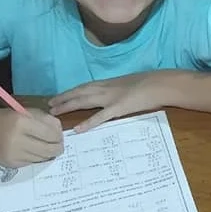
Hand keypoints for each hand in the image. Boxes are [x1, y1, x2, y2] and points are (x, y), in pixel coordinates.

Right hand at [0, 108, 63, 168]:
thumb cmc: (4, 118)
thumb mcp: (24, 111)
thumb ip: (45, 119)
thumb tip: (61, 131)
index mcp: (22, 122)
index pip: (51, 134)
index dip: (60, 136)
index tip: (60, 135)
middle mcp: (18, 140)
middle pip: (50, 150)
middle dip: (58, 147)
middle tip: (58, 144)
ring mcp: (14, 155)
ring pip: (43, 158)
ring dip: (48, 153)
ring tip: (46, 146)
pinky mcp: (11, 164)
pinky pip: (32, 162)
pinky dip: (36, 157)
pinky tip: (33, 150)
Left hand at [48, 73, 162, 132]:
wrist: (161, 84)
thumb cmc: (150, 83)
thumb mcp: (130, 84)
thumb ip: (119, 90)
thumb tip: (114, 96)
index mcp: (109, 82)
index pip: (85, 86)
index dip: (71, 92)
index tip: (59, 96)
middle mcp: (106, 88)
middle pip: (79, 92)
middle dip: (63, 98)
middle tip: (49, 105)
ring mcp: (111, 98)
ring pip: (84, 101)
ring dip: (68, 106)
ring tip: (54, 113)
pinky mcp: (118, 108)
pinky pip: (100, 117)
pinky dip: (88, 123)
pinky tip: (78, 129)